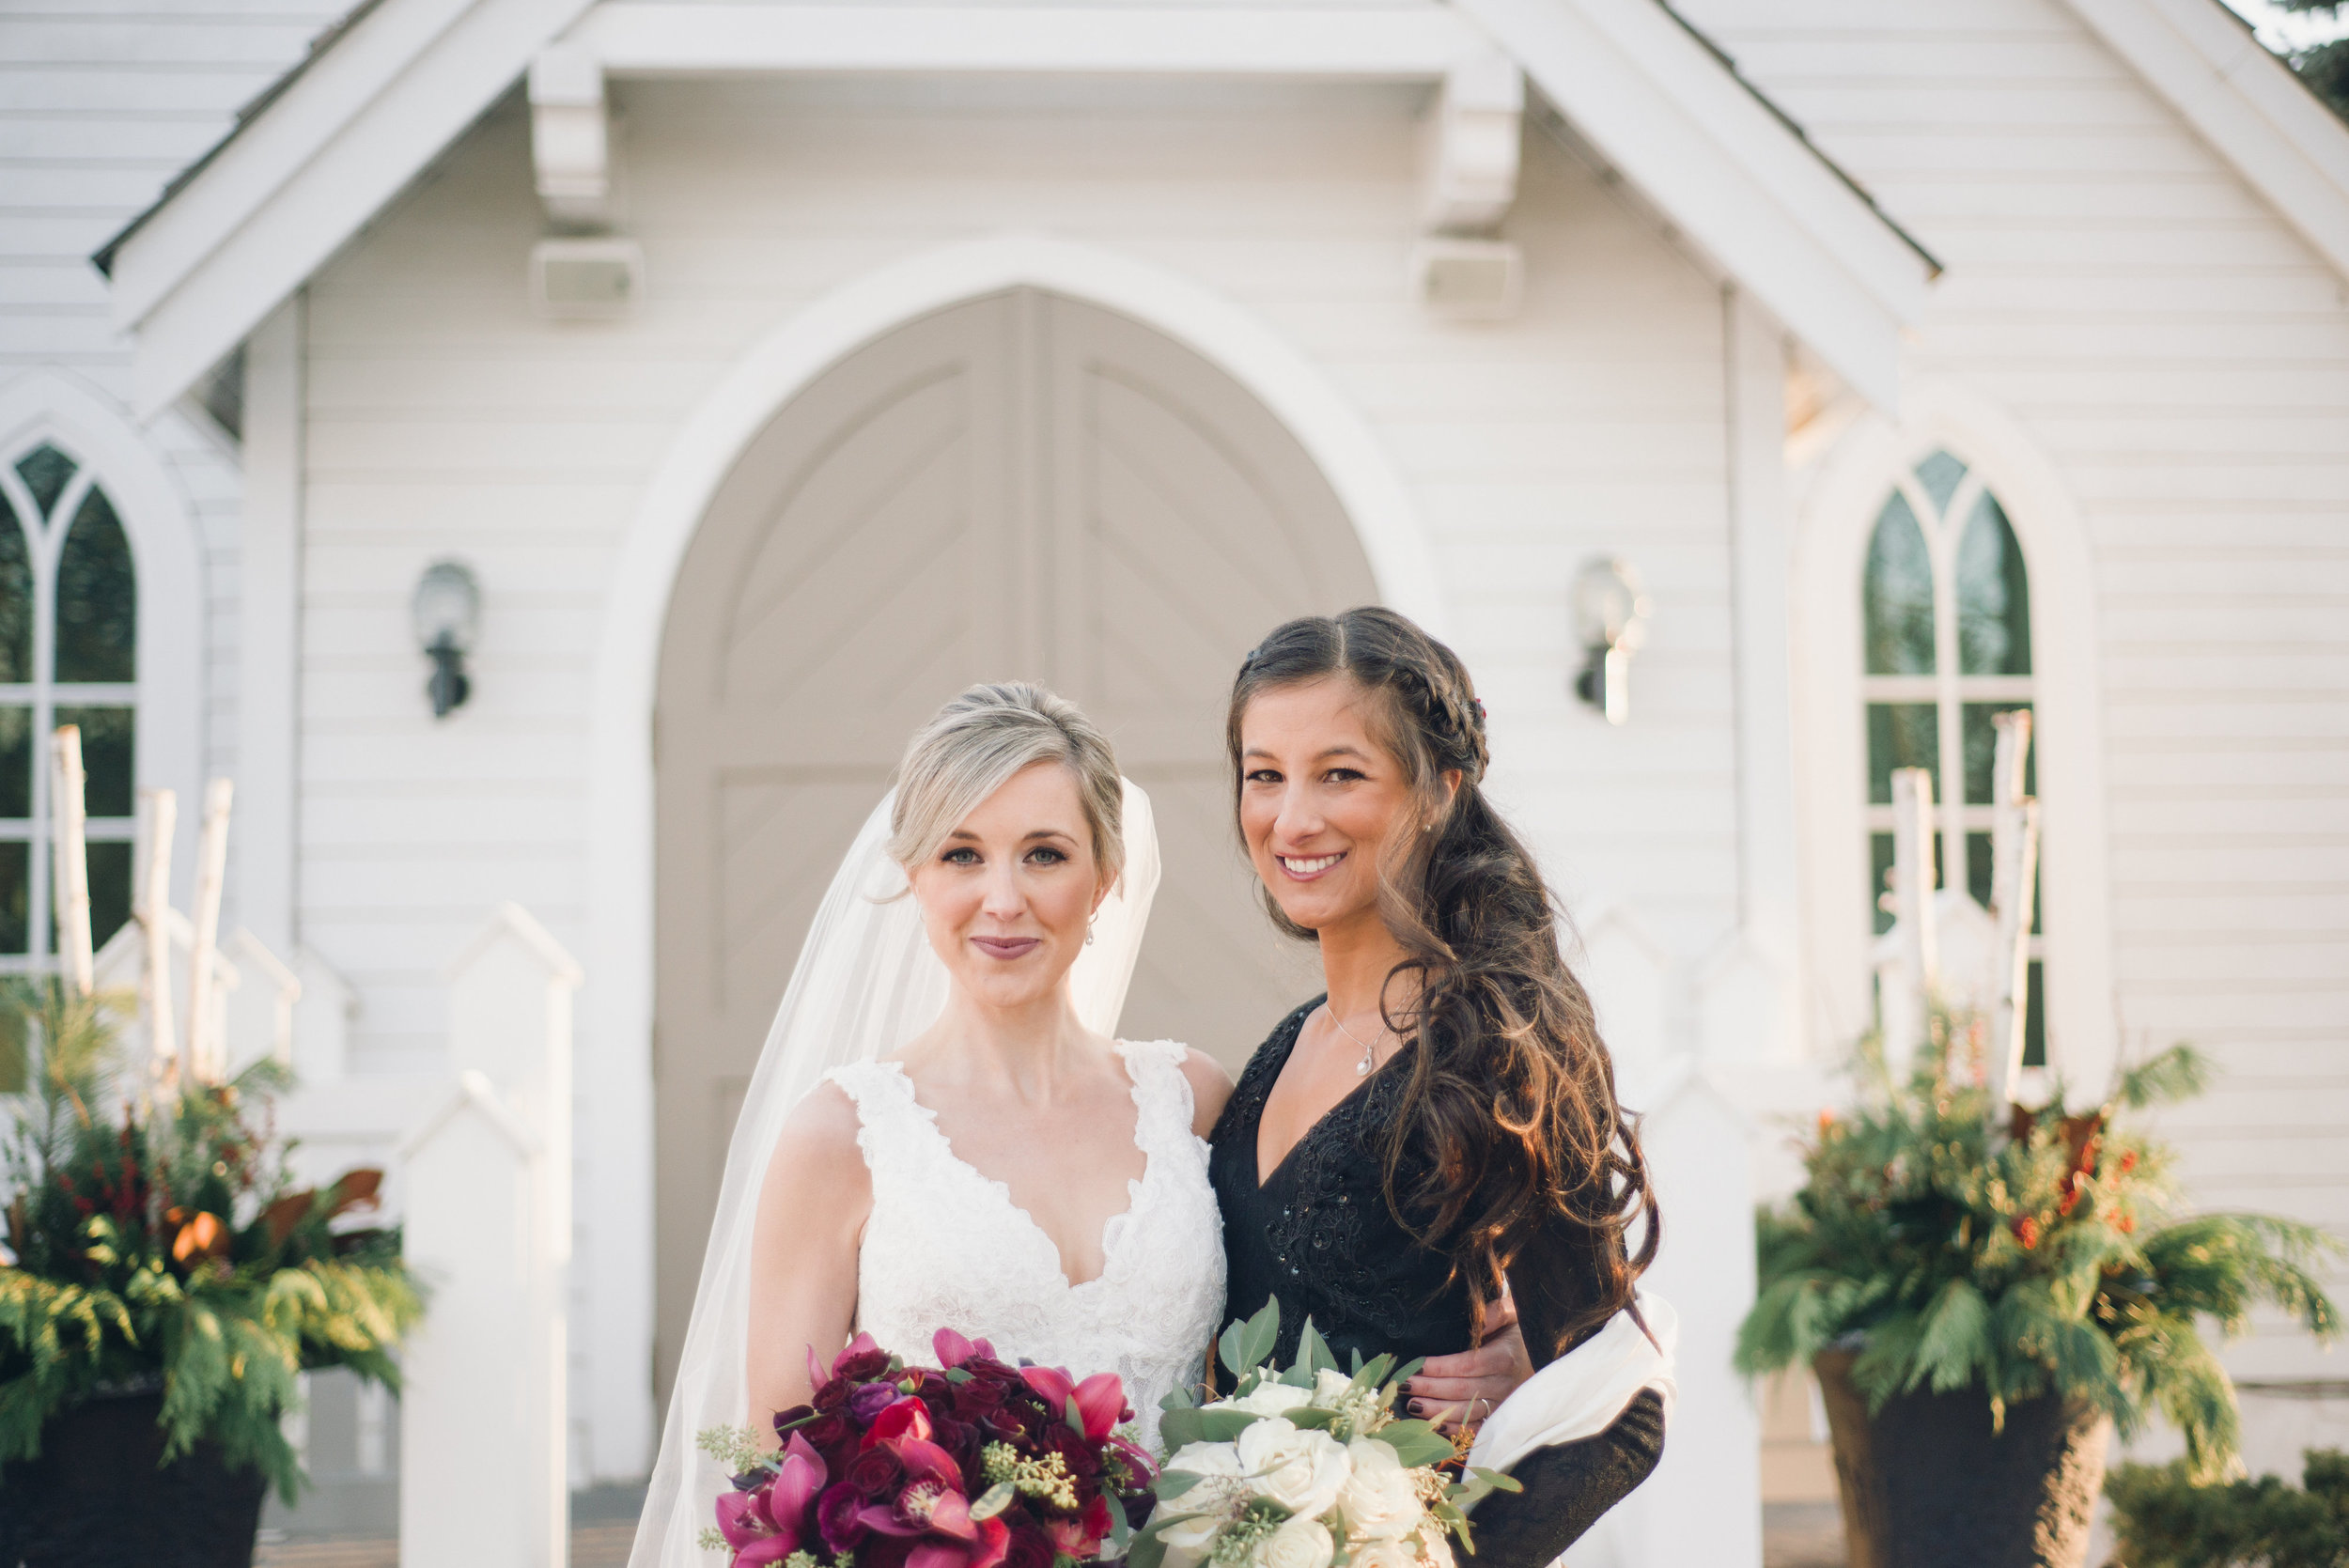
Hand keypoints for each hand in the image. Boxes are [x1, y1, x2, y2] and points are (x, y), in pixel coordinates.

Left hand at [1406, 1290, 1532, 1433]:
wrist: (1544, 1355)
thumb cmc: (1520, 1331)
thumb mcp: (1513, 1313)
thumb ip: (1496, 1311)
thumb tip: (1477, 1321)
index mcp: (1505, 1357)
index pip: (1467, 1365)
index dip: (1441, 1367)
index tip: (1418, 1366)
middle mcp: (1506, 1384)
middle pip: (1463, 1390)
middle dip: (1431, 1389)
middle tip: (1406, 1385)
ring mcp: (1504, 1405)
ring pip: (1467, 1412)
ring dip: (1438, 1411)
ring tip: (1413, 1405)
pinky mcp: (1502, 1419)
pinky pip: (1476, 1430)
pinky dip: (1454, 1430)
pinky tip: (1433, 1425)